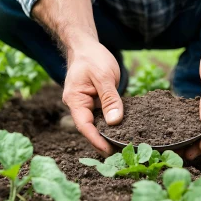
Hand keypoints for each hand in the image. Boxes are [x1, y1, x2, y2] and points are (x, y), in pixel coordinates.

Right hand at [62, 36, 122, 156]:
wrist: (86, 46)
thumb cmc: (92, 58)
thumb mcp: (104, 76)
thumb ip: (109, 99)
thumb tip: (115, 122)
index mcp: (75, 100)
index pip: (85, 126)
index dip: (97, 140)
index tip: (109, 151)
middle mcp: (78, 105)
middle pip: (90, 128)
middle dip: (104, 141)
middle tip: (121, 154)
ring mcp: (86, 105)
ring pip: (97, 124)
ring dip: (109, 134)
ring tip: (124, 146)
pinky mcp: (95, 102)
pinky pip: (103, 116)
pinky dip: (112, 123)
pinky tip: (124, 131)